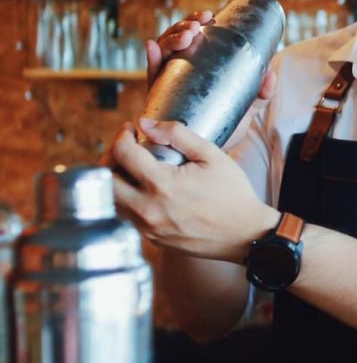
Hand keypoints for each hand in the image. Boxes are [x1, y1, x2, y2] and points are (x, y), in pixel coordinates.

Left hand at [110, 119, 279, 262]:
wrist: (245, 234)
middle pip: (104, 179)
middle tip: (126, 148)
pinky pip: (125, 216)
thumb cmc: (233, 194)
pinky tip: (146, 189)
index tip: (131, 129)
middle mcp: (148, 209)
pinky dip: (128, 198)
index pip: (122, 153)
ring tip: (133, 168)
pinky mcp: (151, 239)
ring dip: (115, 180)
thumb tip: (146, 123)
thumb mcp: (212, 155)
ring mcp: (147, 228)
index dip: (122, 135)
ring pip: (110, 201)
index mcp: (162, 185)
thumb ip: (178, 134)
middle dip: (110, 157)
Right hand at [144, 9, 276, 149]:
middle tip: (199, 25)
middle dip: (186, 26)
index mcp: (198, 69)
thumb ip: (259, 95)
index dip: (198, 22)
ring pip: (164, 51)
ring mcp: (167, 83)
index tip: (210, 16)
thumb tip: (271, 74)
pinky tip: (152, 46)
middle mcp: (180, 72)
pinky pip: (151, 75)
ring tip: (188, 35)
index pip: (195, 39)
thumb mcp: (244, 111)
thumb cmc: (222, 132)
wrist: (205, 160)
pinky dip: (150, 58)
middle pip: (178, 40)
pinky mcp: (157, 98)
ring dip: (173, 36)